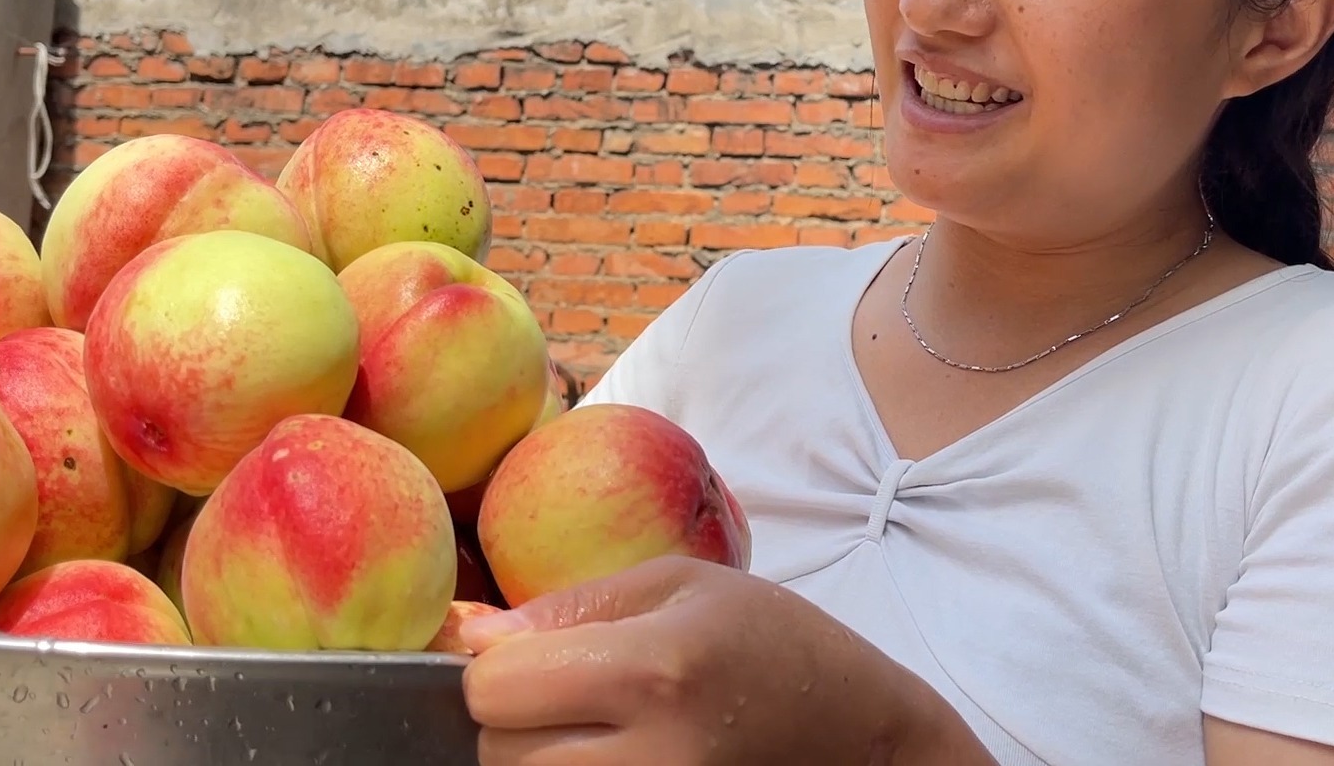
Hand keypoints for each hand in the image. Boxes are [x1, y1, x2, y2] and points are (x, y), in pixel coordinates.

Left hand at [458, 555, 988, 765]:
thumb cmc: (775, 643)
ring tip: (596, 735)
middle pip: (498, 757)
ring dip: (540, 765)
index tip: (532, 658)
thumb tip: (469, 636)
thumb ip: (573, 606)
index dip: (499, 668)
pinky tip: (613, 759)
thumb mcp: (684, 585)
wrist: (864, 735)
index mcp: (655, 670)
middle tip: (571, 701)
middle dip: (516, 724)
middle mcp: (655, 757)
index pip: (494, 689)